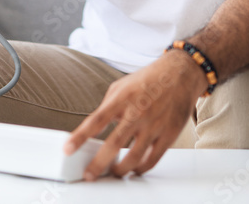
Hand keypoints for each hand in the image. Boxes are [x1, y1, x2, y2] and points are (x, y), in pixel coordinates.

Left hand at [64, 51, 207, 179]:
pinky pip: (153, 158)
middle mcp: (138, 111)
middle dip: (99, 163)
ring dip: (120, 169)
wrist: (181, 73)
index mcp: (122, 98)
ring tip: (113, 172)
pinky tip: (134, 169)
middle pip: (115, 143)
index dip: (80, 136)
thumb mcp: (121, 85)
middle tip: (89, 174)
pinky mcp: (169, 134)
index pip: (96, 120)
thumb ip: (108, 106)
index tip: (67, 149)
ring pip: (134, 156)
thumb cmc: (148, 79)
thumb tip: (96, 126)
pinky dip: (141, 168)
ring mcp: (154, 124)